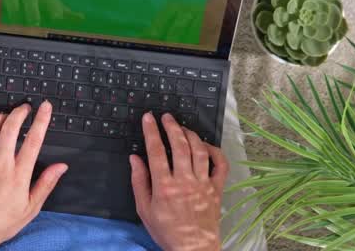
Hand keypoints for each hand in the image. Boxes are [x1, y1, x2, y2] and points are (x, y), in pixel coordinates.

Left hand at [0, 102, 67, 250]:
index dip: (41, 120)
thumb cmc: (0, 223)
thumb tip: (60, 168)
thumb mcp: (31, 208)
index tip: (45, 107)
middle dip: (19, 112)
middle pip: (10, 128)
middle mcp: (0, 165)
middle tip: (25, 107)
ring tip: (6, 115)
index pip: (33, 140)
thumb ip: (46, 184)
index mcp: (18, 175)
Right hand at [130, 112, 228, 250]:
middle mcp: (185, 181)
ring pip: (199, 150)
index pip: (156, 151)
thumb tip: (135, 159)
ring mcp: (203, 183)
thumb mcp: (144, 210)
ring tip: (182, 127)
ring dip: (190, 134)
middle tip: (166, 116)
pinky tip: (206, 145)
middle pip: (179, 145)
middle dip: (172, 126)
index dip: (151, 131)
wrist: (193, 248)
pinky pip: (220, 164)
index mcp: (164, 186)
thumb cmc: (167, 231)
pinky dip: (215, 151)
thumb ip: (139, 182)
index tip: (149, 118)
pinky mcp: (216, 188)